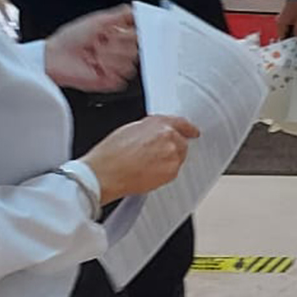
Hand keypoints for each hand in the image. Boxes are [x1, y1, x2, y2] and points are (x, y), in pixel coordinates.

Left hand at [44, 7, 137, 92]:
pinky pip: (122, 79)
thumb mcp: (96, 20)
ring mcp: (114, 67)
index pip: (137, 34)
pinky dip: (109, 72)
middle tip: (101, 43)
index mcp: (116, 35)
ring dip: (110, 59)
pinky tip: (97, 67)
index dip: (129, 33)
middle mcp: (117, 51)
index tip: (118, 31)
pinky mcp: (110, 81)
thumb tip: (134, 10)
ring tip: (96, 56)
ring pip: (129, 64)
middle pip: (135, 50)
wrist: (54, 58)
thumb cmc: (69, 39)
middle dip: (116, 45)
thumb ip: (118, 14)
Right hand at [81, 115, 200, 204]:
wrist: (104, 174)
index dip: (188, 128)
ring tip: (148, 164)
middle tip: (154, 154)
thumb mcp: (130, 128)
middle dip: (172, 147)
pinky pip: (173, 170)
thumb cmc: (110, 154)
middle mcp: (169, 139)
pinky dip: (165, 171)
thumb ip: (150, 128)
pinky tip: (148, 171)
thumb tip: (157, 132)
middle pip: (181, 142)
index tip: (193, 131)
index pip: (181, 123)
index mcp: (159, 124)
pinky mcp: (171, 173)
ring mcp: (172, 157)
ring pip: (178, 157)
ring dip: (168, 159)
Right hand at [277, 0, 296, 42]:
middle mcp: (280, 23)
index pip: (283, 40)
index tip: (296, 49)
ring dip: (294, 36)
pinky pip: (290, 27)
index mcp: (280, 25)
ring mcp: (283, 20)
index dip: (289, 45)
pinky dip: (295, 30)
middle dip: (293, 41)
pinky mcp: (287, 18)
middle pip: (285, 36)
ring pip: (288, 32)